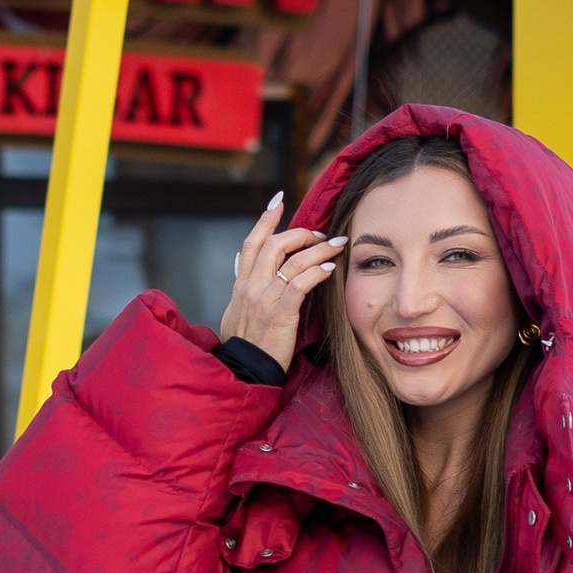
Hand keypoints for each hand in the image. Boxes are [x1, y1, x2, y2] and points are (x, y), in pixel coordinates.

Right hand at [218, 192, 344, 367]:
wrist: (243, 371)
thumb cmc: (244, 344)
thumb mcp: (235, 310)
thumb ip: (241, 284)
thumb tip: (240, 260)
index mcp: (242, 285)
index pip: (252, 243)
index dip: (265, 219)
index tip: (278, 200)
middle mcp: (251, 287)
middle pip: (275, 244)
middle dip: (301, 234)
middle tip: (321, 234)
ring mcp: (265, 299)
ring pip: (293, 261)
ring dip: (319, 250)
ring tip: (338, 246)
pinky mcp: (280, 313)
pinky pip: (301, 284)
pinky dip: (317, 271)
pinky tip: (330, 268)